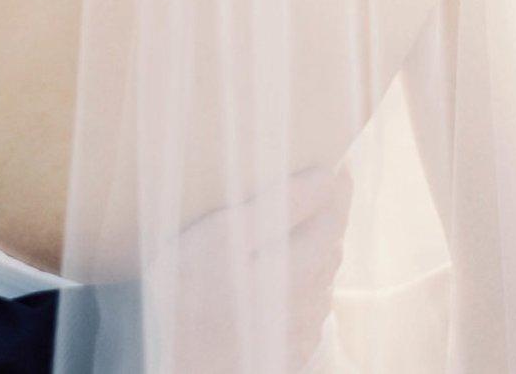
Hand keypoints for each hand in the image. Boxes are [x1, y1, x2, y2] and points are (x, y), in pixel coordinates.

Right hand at [163, 167, 351, 372]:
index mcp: (301, 265)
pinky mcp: (286, 353)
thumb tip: (327, 178)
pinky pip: (307, 310)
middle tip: (313, 187)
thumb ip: (280, 205)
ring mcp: (300, 331)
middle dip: (326, 214)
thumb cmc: (188, 298)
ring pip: (321, 280)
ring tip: (293, 228)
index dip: (338, 186)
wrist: (177, 368)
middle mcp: (310, 300)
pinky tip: (277, 279)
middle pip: (331, 246)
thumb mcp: (224, 234)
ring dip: (315, 250)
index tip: (336, 162)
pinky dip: (301, 285)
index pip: (336, 214)